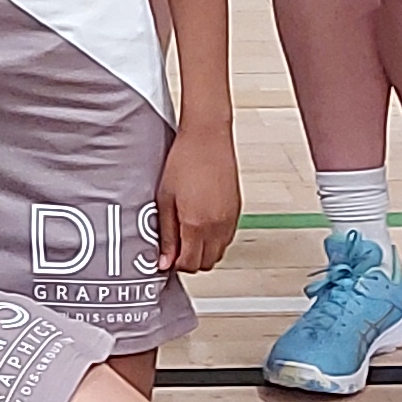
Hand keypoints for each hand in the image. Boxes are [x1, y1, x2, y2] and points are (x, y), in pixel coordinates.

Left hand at [156, 119, 240, 278]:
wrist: (207, 137)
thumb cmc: (185, 161)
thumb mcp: (165, 199)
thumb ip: (166, 234)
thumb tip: (165, 260)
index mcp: (197, 223)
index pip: (189, 264)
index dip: (175, 264)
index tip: (166, 256)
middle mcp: (217, 225)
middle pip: (206, 263)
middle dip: (189, 260)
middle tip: (175, 247)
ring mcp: (229, 219)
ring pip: (218, 253)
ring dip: (203, 251)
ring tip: (187, 234)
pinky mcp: (236, 211)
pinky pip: (227, 239)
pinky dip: (215, 240)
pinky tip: (201, 224)